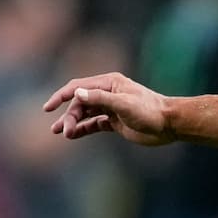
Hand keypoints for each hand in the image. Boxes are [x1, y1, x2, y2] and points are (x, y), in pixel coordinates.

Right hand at [42, 73, 174, 146]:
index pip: (78, 87)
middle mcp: (108, 93)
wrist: (169, 125)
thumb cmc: (149, 111)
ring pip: (85, 114)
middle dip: (69, 116)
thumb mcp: (124, 104)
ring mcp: (110, 108)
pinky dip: (83, 129)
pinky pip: (93, 124)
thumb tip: (76, 93)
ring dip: (73, 122)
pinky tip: (73, 135)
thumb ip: (99, 98)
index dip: (61, 96)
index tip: (48, 107)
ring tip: (63, 134)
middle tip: (63, 131)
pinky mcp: (114, 121)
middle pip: (80, 103)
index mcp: (109, 83)